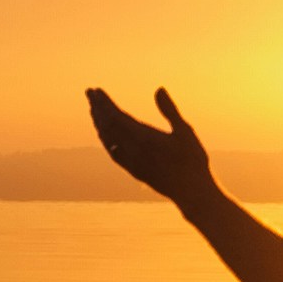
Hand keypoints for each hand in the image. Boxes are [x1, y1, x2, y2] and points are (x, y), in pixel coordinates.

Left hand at [88, 82, 222, 207]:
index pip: (116, 117)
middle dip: (97, 108)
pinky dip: (105, 140)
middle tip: (90, 92)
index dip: (104, 103)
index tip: (96, 91)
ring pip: (108, 140)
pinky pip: (113, 153)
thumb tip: (159, 89)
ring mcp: (131, 162)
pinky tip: (104, 135)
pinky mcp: (133, 171)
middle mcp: (133, 150)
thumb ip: (170, 110)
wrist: (192, 192)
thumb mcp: (185, 131)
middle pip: (108, 126)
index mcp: (144, 138)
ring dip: (99, 123)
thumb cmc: (193, 160)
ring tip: (94, 109)